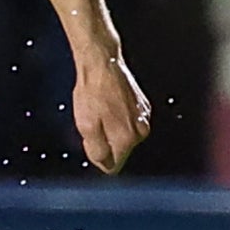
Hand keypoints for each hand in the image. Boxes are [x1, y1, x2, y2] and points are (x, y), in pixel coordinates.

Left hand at [73, 52, 150, 174]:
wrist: (103, 63)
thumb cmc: (92, 91)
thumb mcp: (86, 126)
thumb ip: (96, 150)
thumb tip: (105, 164)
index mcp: (126, 139)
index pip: (113, 166)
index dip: (98, 157)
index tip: (90, 141)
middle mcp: (140, 131)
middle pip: (120, 151)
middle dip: (105, 142)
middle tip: (93, 122)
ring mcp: (143, 117)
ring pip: (124, 136)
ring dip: (111, 129)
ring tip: (100, 110)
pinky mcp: (143, 106)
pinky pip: (128, 122)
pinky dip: (117, 117)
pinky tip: (107, 103)